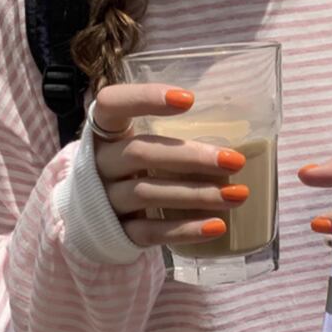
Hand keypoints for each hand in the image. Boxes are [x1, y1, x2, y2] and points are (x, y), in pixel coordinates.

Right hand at [92, 84, 248, 247]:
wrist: (92, 219)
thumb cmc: (129, 171)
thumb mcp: (136, 144)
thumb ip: (168, 135)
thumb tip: (239, 130)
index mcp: (104, 133)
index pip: (112, 104)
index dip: (145, 98)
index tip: (189, 99)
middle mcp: (99, 164)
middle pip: (141, 154)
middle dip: (191, 157)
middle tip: (235, 161)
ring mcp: (104, 201)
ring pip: (147, 194)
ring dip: (196, 194)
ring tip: (236, 195)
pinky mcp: (116, 233)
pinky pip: (150, 232)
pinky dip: (185, 230)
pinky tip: (216, 226)